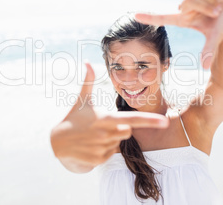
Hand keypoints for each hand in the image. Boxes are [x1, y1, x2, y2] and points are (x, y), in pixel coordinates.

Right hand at [50, 62, 168, 171]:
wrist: (57, 142)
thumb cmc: (73, 117)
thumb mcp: (81, 100)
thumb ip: (88, 81)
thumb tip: (87, 62)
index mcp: (105, 118)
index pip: (132, 119)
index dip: (149, 120)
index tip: (165, 122)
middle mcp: (105, 134)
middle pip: (128, 131)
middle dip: (120, 128)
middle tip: (103, 125)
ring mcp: (101, 148)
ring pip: (119, 143)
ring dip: (111, 139)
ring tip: (95, 135)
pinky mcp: (98, 160)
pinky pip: (111, 154)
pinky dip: (104, 150)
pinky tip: (92, 145)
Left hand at [135, 0, 222, 68]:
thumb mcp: (215, 37)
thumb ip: (209, 50)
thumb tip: (205, 68)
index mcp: (183, 19)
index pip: (162, 17)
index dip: (149, 17)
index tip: (135, 16)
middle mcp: (185, 7)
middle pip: (185, 1)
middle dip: (203, 6)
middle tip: (215, 12)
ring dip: (210, 1)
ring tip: (217, 6)